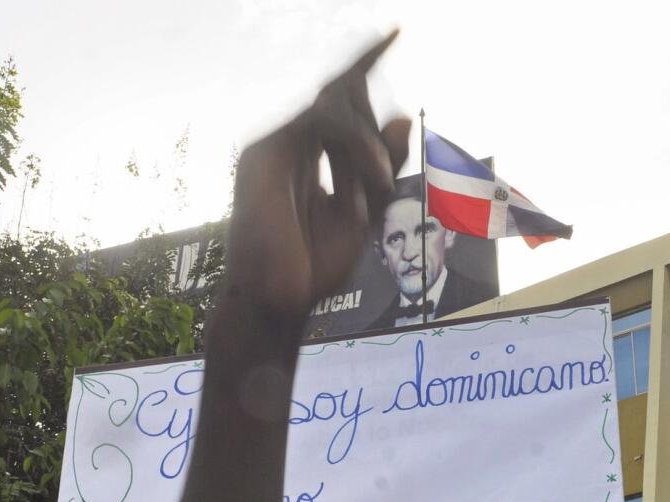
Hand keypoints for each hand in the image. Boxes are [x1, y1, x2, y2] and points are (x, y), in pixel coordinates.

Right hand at [220, 33, 410, 345]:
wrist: (280, 302)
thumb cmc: (314, 268)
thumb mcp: (364, 213)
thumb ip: (382, 169)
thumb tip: (403, 118)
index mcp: (308, 154)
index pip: (339, 97)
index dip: (364, 62)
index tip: (395, 32)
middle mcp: (288, 142)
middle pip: (341, 98)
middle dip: (373, 136)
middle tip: (381, 188)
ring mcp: (275, 145)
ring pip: (334, 105)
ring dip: (367, 148)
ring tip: (377, 191)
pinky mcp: (266, 152)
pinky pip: (322, 120)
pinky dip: (354, 146)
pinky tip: (368, 182)